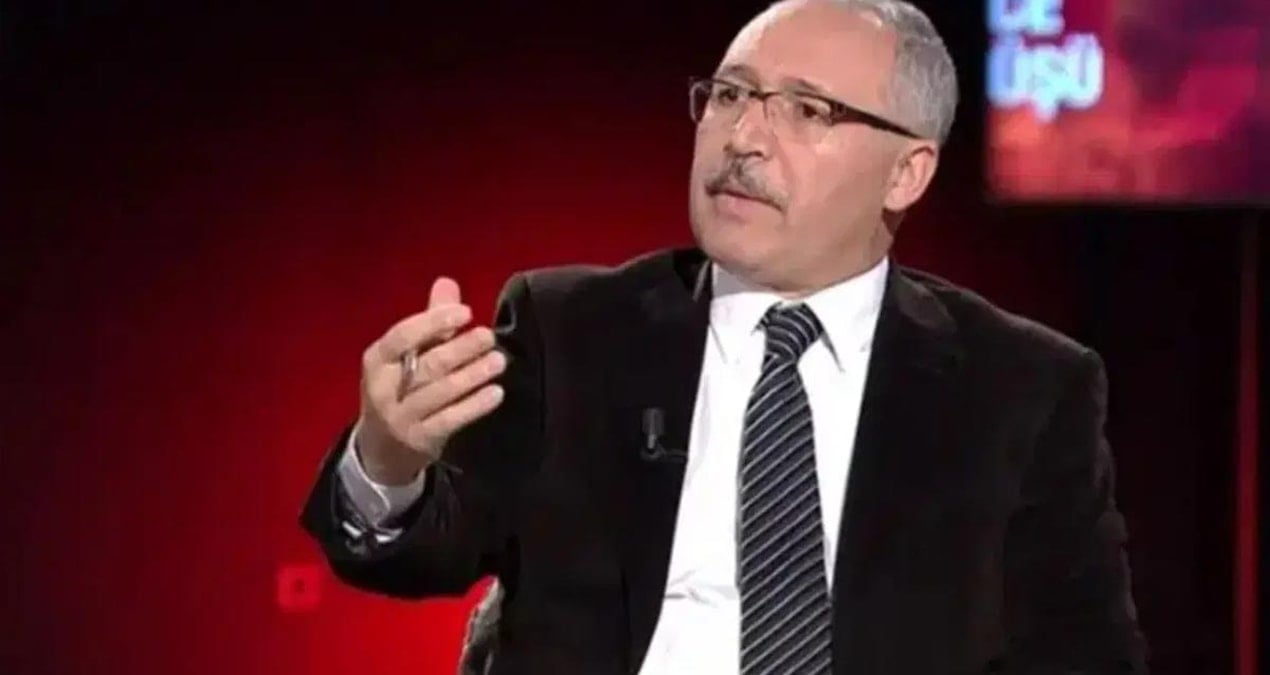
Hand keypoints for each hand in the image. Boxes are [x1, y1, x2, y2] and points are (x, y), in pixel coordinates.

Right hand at [355, 277, 506, 484]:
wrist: (382, 448)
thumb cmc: (400, 388)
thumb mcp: (405, 356)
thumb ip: (430, 322)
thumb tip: (448, 283)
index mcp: (377, 360)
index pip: (402, 336)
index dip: (434, 322)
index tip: (466, 313)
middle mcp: (384, 389)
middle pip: (427, 364)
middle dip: (460, 349)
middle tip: (489, 336)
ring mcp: (401, 417)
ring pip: (440, 393)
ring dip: (472, 375)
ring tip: (498, 361)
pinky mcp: (420, 440)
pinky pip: (450, 420)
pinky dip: (474, 406)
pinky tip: (495, 393)